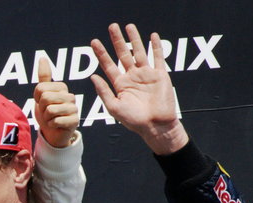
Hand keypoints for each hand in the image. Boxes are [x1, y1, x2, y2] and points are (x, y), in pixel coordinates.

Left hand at [33, 57, 78, 148]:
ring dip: (47, 117)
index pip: (40, 88)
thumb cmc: (47, 113)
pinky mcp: (75, 120)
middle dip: (42, 108)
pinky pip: (56, 121)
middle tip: (47, 112)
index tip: (43, 103)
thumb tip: (43, 58)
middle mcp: (70, 95)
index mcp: (62, 87)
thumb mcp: (42, 94)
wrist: (52, 132)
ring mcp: (74, 108)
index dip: (37, 98)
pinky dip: (52, 125)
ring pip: (50, 110)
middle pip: (45, 98)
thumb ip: (43, 77)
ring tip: (52, 118)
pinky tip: (56, 125)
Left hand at [90, 23, 187, 154]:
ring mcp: (146, 75)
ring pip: (139, 52)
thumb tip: (93, 76)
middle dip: (117, 40)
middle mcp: (132, 77)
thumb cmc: (133, 120)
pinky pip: (157, 57)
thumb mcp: (114, 106)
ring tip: (128, 26)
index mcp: (120, 84)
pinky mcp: (160, 75)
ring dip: (134, 39)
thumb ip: (103, 91)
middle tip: (112, 27)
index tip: (94, 42)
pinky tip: (152, 36)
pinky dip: (155, 46)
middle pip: (123, 54)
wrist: (155, 125)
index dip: (101, 53)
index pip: (108, 65)